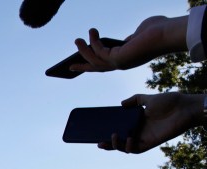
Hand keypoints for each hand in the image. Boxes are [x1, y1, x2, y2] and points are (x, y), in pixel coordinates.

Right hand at [71, 16, 187, 72]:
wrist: (169, 33)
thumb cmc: (158, 31)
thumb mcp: (139, 34)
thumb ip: (129, 39)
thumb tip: (123, 41)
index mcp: (128, 58)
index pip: (107, 63)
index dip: (94, 63)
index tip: (83, 63)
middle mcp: (123, 64)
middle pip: (97, 67)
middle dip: (83, 65)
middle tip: (70, 64)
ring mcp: (120, 63)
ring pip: (95, 60)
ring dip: (84, 51)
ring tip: (76, 40)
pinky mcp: (118, 58)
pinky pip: (100, 50)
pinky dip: (93, 42)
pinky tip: (92, 32)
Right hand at [101, 92, 204, 153]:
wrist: (184, 107)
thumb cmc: (169, 102)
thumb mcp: (148, 98)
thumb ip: (135, 100)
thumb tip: (121, 104)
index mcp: (136, 122)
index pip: (118, 128)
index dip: (107, 131)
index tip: (96, 130)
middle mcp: (138, 131)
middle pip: (119, 140)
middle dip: (107, 143)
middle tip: (97, 141)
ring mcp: (143, 138)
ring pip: (125, 147)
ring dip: (115, 145)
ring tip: (111, 137)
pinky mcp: (150, 143)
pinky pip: (136, 149)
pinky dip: (129, 147)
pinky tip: (127, 139)